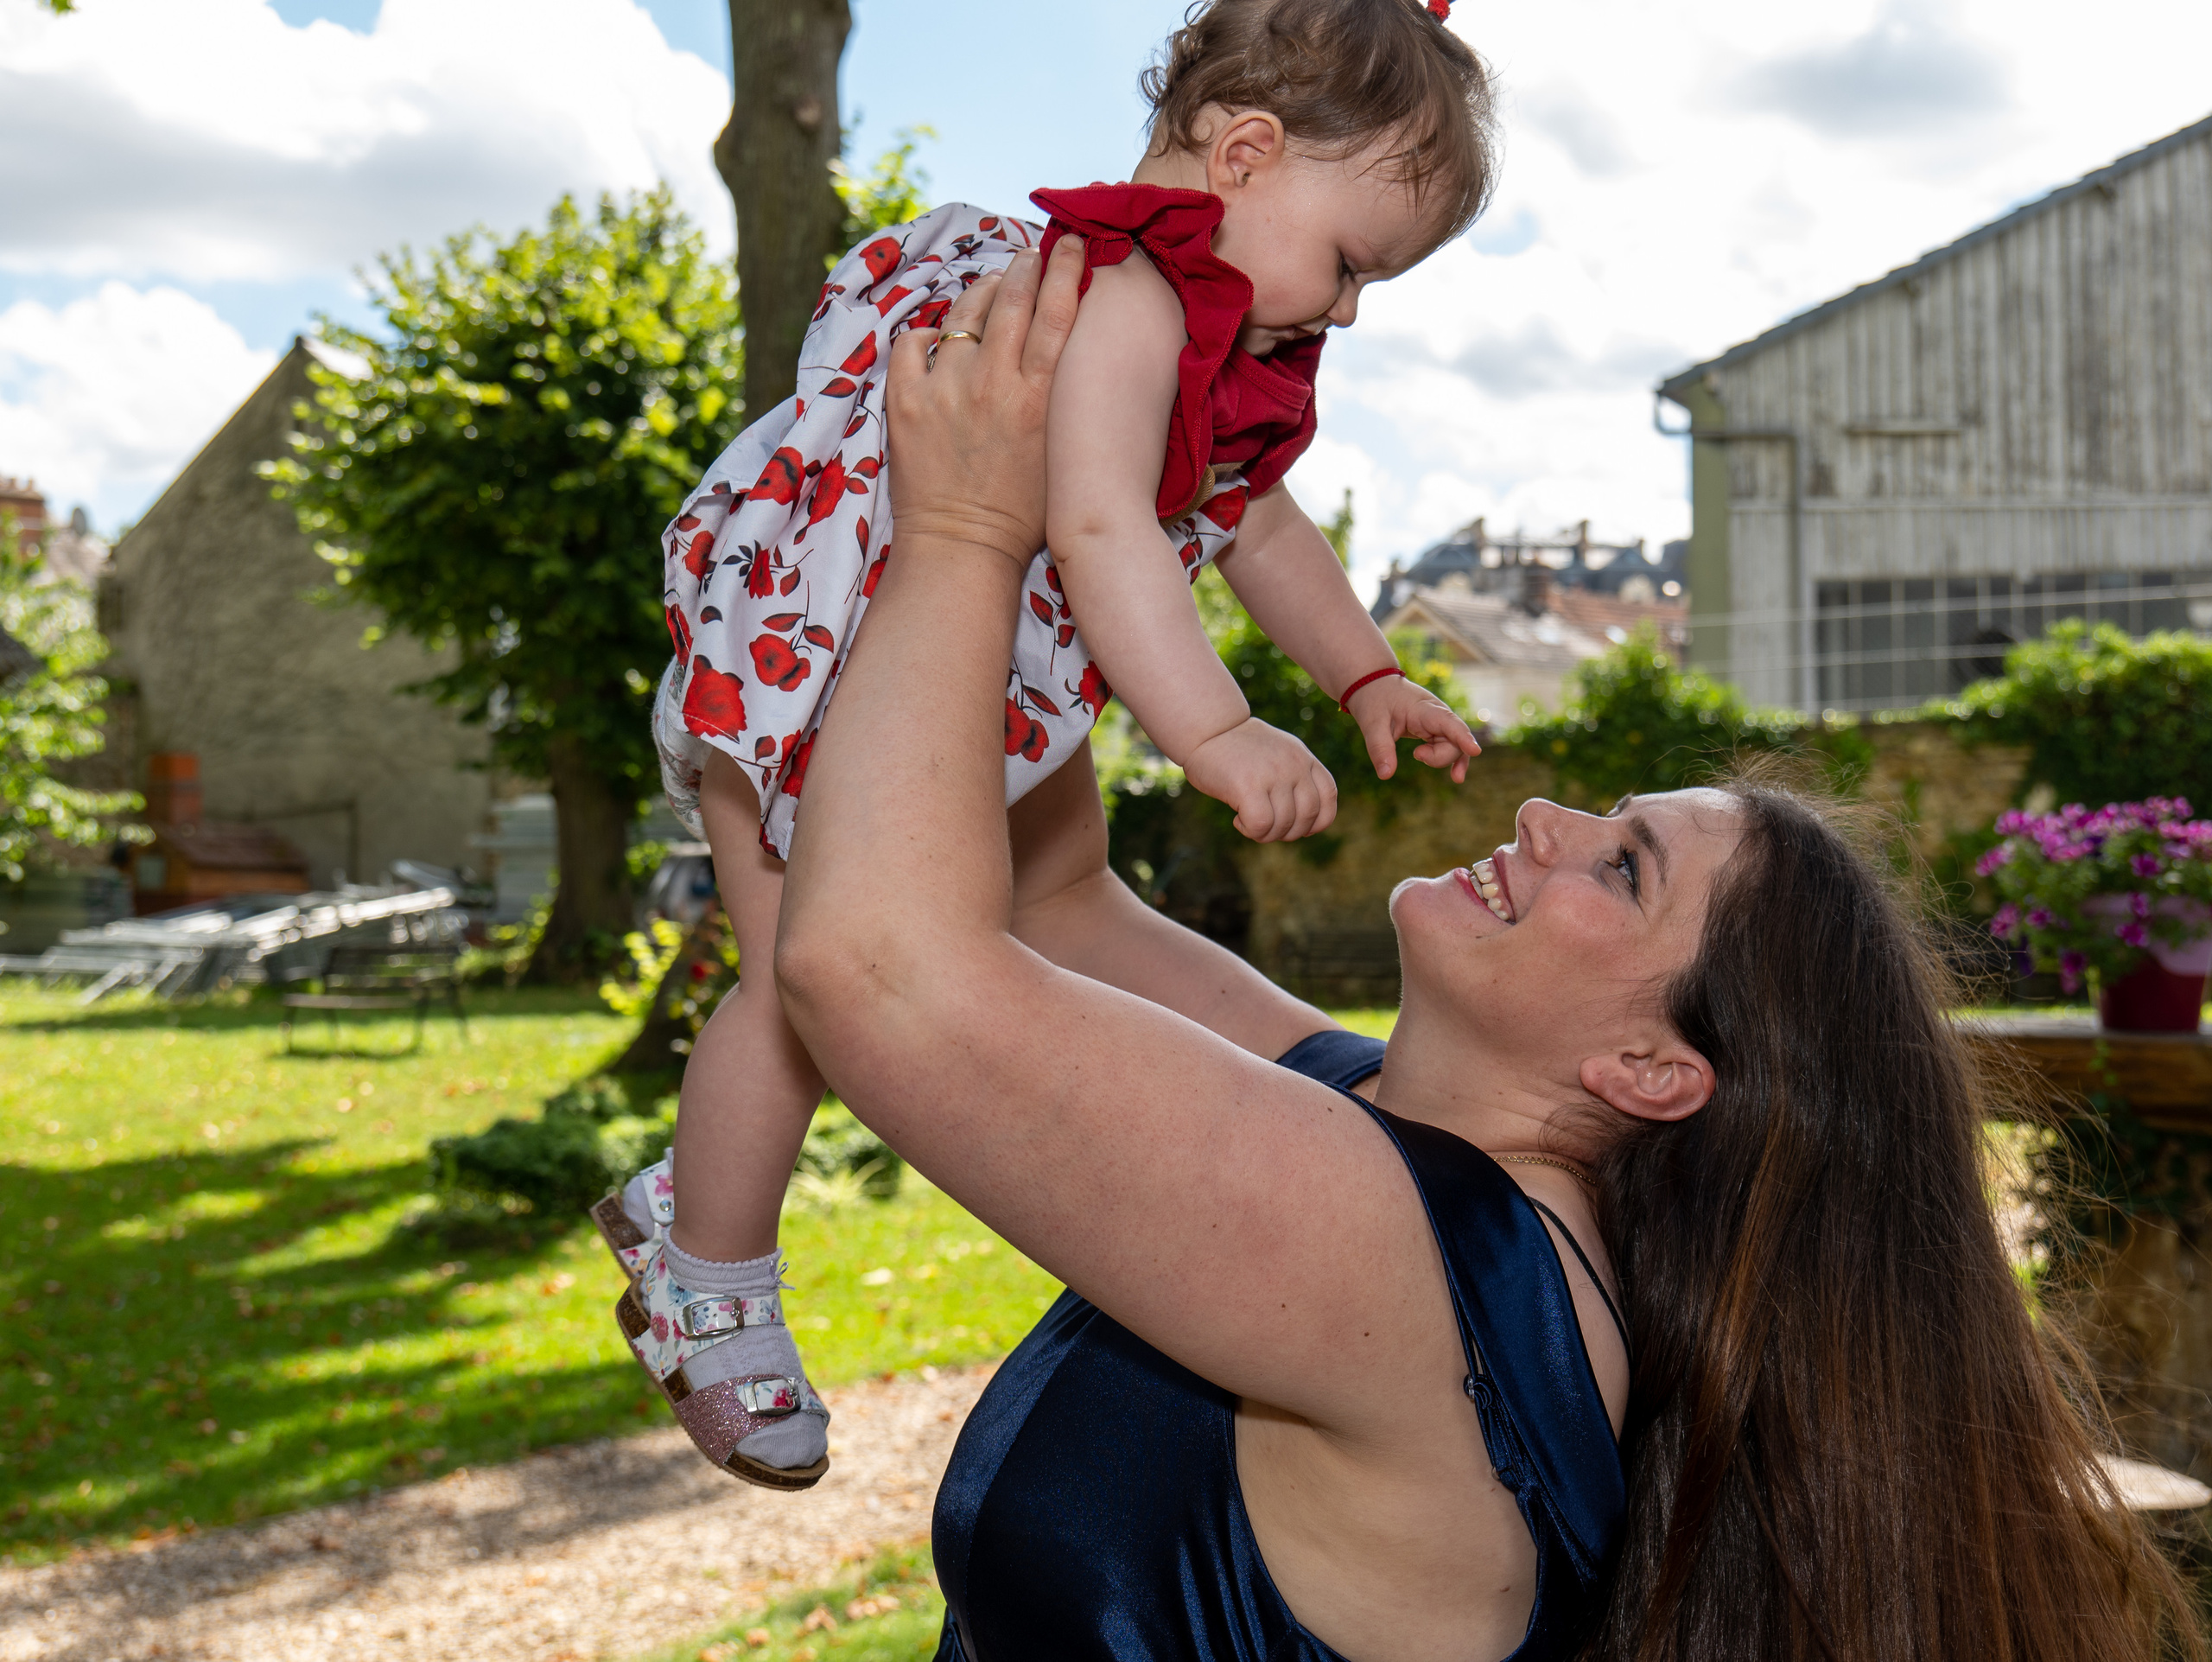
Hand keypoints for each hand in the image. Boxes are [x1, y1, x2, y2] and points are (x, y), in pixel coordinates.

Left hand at [886, 237, 1085, 568]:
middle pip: (1012, 298)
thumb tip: (1070, 356)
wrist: (962, 549)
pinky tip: (937, 340)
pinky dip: (926, 334)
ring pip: (964, 312)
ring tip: (990, 290)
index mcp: (1038, 397)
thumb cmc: (1023, 514)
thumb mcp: (1061, 452)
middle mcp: (993, 383)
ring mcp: (945, 389)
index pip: (1056, 311)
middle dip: (1024, 266)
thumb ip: (1063, 400)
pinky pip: (912, 342)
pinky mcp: (906, 402)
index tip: (1068, 243)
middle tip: (1031, 253)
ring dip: (980, 294)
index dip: (1064, 268)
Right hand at [1184, 718, 1338, 842]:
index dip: (1318, 821)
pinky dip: (1251, 831)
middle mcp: (1293, 765)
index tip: (1302, 829)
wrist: (1208, 729)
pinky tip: (1238, 819)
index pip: (1328, 796)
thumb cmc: (1239, 749)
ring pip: (1284, 825)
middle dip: (1288, 833)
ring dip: (1266, 834)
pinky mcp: (1248, 785)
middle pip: (1307, 816)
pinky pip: (1261, 825)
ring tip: (1249, 822)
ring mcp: (1273, 774)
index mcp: (1303, 757)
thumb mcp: (1279, 754)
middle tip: (1266, 827)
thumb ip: (1296, 777)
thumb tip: (1307, 824)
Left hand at [1345, 674, 1481, 783]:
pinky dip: (1451, 761)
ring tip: (1417, 755)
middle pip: (1454, 741)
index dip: (1463, 738)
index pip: (1449, 723)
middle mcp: (1438, 714)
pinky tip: (1456, 776)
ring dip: (1440, 759)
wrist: (1375, 685)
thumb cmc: (1375, 700)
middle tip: (1415, 754)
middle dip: (1439, 757)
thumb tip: (1386, 775)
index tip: (1475, 751)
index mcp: (1424, 709)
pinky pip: (1450, 747)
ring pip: (1453, 746)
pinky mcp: (1436, 729)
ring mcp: (1439, 722)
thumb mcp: (1371, 724)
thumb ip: (1379, 748)